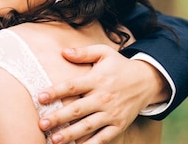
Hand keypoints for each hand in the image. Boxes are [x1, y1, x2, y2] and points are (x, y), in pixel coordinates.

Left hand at [37, 45, 166, 143]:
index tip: (40, 97)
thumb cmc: (120, 66)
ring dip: (71, 134)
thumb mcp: (104, 52)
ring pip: (88, 125)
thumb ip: (83, 53)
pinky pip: (104, 137)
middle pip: (78, 109)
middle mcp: (103, 97)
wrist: (147, 80)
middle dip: (59, 117)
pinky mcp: (119, 124)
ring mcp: (112, 112)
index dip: (56, 91)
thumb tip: (63, 52)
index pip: (73, 86)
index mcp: (97, 79)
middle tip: (41, 124)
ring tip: (55, 140)